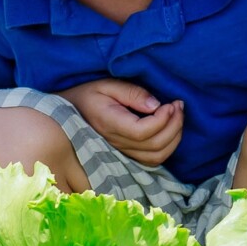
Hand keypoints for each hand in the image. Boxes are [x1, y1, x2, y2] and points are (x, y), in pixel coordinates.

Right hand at [58, 77, 182, 166]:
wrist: (68, 115)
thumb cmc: (88, 95)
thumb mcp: (106, 85)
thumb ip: (132, 93)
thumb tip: (156, 105)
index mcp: (110, 124)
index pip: (142, 132)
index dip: (163, 120)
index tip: (171, 103)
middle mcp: (115, 143)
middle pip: (154, 146)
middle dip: (174, 125)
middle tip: (178, 105)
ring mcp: (121, 152)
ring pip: (156, 157)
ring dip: (174, 138)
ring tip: (177, 115)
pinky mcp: (126, 155)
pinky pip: (152, 160)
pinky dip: (167, 147)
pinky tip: (171, 129)